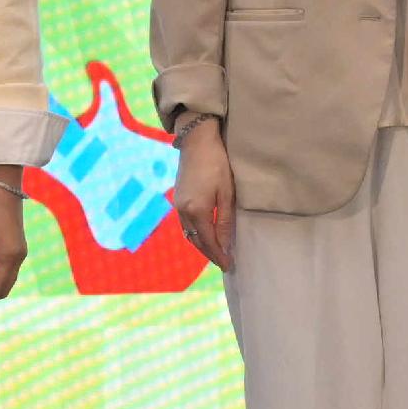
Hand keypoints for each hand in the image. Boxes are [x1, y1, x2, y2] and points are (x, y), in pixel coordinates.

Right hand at [172, 119, 237, 273]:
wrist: (196, 141)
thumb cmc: (217, 164)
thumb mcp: (226, 194)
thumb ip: (225, 222)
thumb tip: (226, 246)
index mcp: (197, 211)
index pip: (209, 242)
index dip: (219, 256)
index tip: (229, 266)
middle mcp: (183, 211)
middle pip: (196, 241)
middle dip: (210, 254)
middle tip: (224, 263)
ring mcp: (178, 205)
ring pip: (189, 234)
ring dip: (201, 245)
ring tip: (216, 252)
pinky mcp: (177, 198)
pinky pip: (185, 224)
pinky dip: (195, 233)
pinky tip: (204, 234)